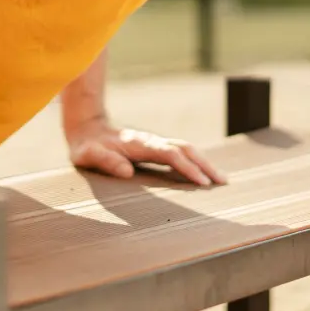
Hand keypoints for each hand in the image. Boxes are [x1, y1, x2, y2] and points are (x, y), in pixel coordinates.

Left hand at [65, 118, 226, 186]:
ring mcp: (154, 143)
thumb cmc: (87, 146)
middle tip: (223, 182)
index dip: (186, 168)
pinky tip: (202, 172)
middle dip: (205, 164)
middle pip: (185, 149)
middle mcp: (151, 141)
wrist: (86, 128)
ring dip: (203, 162)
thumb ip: (106, 161)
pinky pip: (179, 153)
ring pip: (185, 149)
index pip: (170, 155)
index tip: (202, 182)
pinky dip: (195, 161)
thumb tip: (126, 172)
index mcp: (139, 144)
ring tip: (221, 179)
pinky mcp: (154, 147)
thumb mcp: (88, 155)